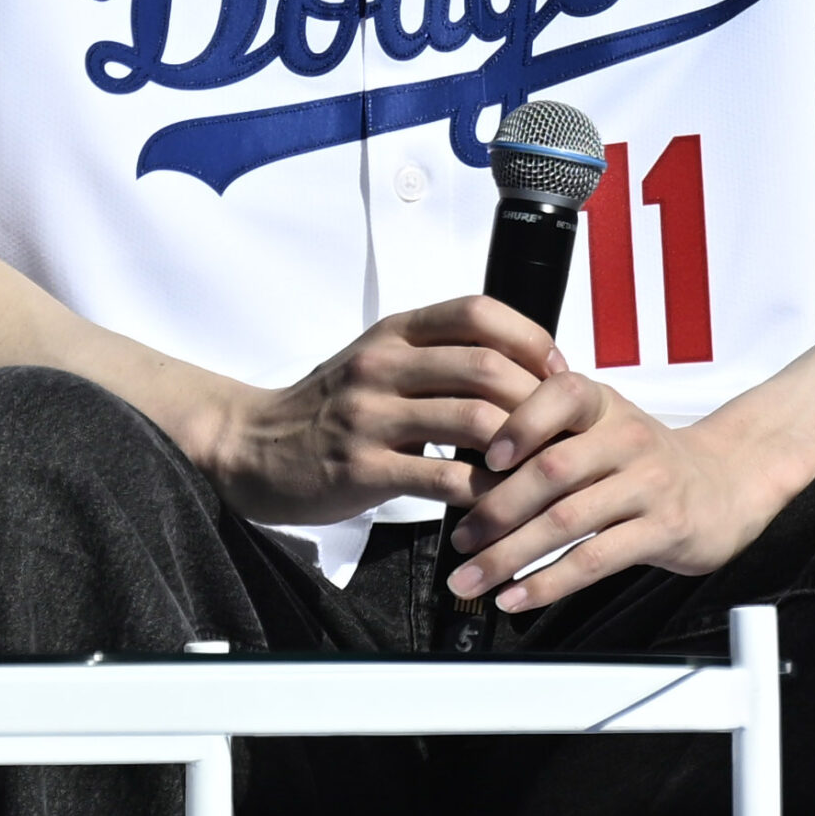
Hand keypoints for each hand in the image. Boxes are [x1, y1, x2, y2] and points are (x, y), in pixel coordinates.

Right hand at [200, 296, 561, 526]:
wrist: (253, 446)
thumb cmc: (328, 406)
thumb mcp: (379, 361)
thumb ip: (438, 356)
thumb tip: (521, 365)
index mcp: (394, 332)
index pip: (475, 312)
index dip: (528, 336)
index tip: (557, 370)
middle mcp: (383, 365)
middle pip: (485, 367)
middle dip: (536, 401)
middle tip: (561, 429)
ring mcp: (370, 416)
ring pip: (472, 422)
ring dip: (518, 450)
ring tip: (538, 470)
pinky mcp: (362, 469)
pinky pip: (442, 480)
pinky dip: (482, 494)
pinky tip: (497, 503)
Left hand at [443, 372, 787, 613]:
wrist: (725, 483)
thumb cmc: (645, 459)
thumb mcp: (602, 428)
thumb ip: (547, 435)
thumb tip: (466, 463)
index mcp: (603, 405)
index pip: (560, 395)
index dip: (520, 423)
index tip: (484, 457)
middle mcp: (627, 437)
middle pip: (552, 470)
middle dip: (496, 509)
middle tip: (459, 540)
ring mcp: (648, 483)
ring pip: (567, 520)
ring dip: (510, 555)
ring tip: (472, 579)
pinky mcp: (663, 529)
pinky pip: (595, 559)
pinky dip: (548, 582)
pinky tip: (517, 596)